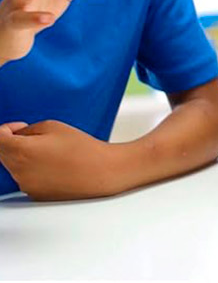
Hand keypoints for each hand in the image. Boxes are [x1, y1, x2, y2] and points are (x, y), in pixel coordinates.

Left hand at [0, 120, 121, 199]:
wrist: (102, 172)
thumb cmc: (82, 148)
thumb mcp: (54, 126)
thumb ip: (28, 130)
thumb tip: (17, 136)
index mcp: (21, 151)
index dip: (4, 130)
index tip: (17, 128)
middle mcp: (18, 171)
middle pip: (1, 154)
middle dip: (13, 143)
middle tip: (36, 137)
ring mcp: (25, 185)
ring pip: (14, 166)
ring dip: (24, 157)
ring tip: (51, 152)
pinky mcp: (35, 195)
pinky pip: (26, 178)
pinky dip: (34, 170)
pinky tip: (55, 166)